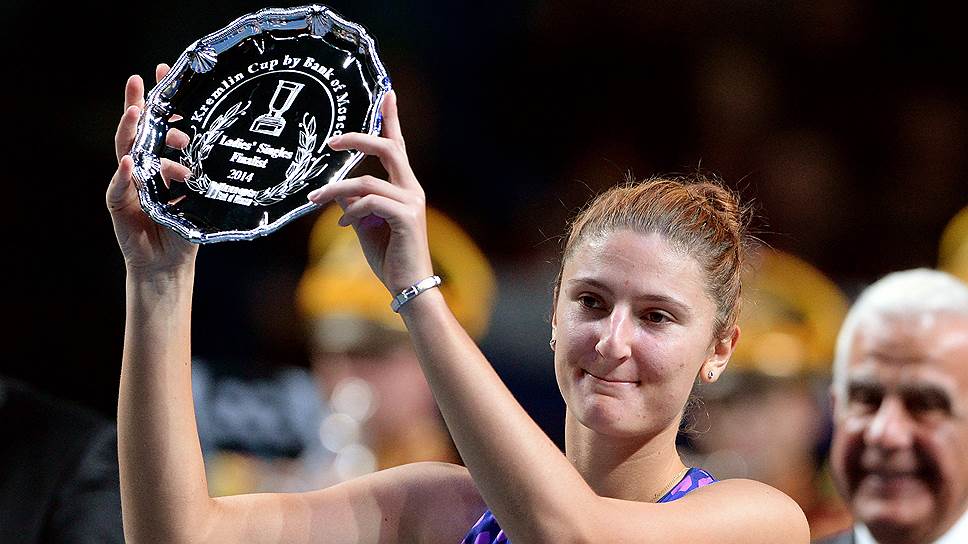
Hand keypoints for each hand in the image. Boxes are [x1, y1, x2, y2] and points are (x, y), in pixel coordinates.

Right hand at [107, 64, 196, 274]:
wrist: (169, 263)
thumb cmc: (185, 229)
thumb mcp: (200, 196)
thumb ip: (203, 173)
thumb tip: (226, 146)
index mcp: (159, 161)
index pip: (158, 125)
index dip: (159, 99)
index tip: (164, 72)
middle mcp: (140, 167)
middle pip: (136, 130)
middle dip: (138, 105)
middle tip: (140, 81)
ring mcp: (126, 183)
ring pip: (124, 151)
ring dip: (129, 131)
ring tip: (136, 112)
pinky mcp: (117, 204)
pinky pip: (119, 186)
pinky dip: (125, 174)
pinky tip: (131, 162)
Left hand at [307, 91, 432, 294]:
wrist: (408, 286)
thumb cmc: (389, 257)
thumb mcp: (365, 225)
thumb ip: (354, 203)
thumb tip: (338, 190)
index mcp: (405, 188)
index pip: (398, 146)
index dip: (391, 119)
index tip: (387, 93)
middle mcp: (412, 190)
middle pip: (388, 149)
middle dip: (359, 140)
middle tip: (332, 141)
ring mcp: (411, 203)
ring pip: (367, 181)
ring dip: (336, 188)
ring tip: (315, 199)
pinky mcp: (406, 218)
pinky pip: (370, 202)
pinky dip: (352, 210)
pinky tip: (344, 224)